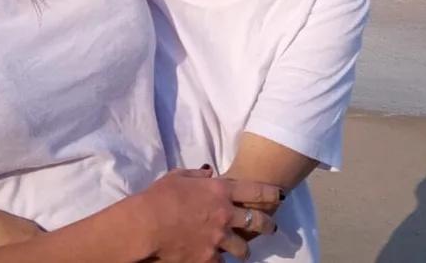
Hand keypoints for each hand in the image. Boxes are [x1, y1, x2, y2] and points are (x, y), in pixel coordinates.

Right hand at [139, 169, 279, 261]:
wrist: (146, 227)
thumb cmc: (159, 197)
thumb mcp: (178, 176)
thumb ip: (197, 175)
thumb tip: (208, 172)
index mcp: (219, 190)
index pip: (255, 190)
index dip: (270, 192)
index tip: (279, 195)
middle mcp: (225, 215)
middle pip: (257, 221)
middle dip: (267, 224)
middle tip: (270, 227)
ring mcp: (219, 239)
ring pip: (243, 248)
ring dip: (243, 248)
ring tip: (242, 250)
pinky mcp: (209, 260)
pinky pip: (221, 262)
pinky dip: (219, 259)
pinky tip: (215, 257)